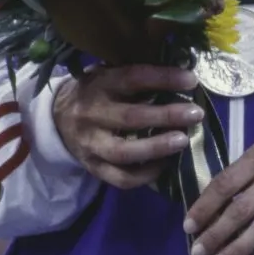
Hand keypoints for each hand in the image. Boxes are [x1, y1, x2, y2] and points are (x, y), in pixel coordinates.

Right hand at [52, 62, 201, 189]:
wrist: (57, 119)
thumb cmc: (96, 93)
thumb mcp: (108, 76)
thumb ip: (137, 77)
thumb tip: (183, 77)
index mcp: (98, 84)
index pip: (132, 78)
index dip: (163, 79)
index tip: (191, 81)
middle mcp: (92, 114)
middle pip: (131, 117)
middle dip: (167, 116)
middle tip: (196, 114)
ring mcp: (91, 144)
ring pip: (125, 152)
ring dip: (157, 147)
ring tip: (183, 141)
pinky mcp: (94, 168)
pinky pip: (122, 178)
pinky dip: (146, 175)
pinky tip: (166, 165)